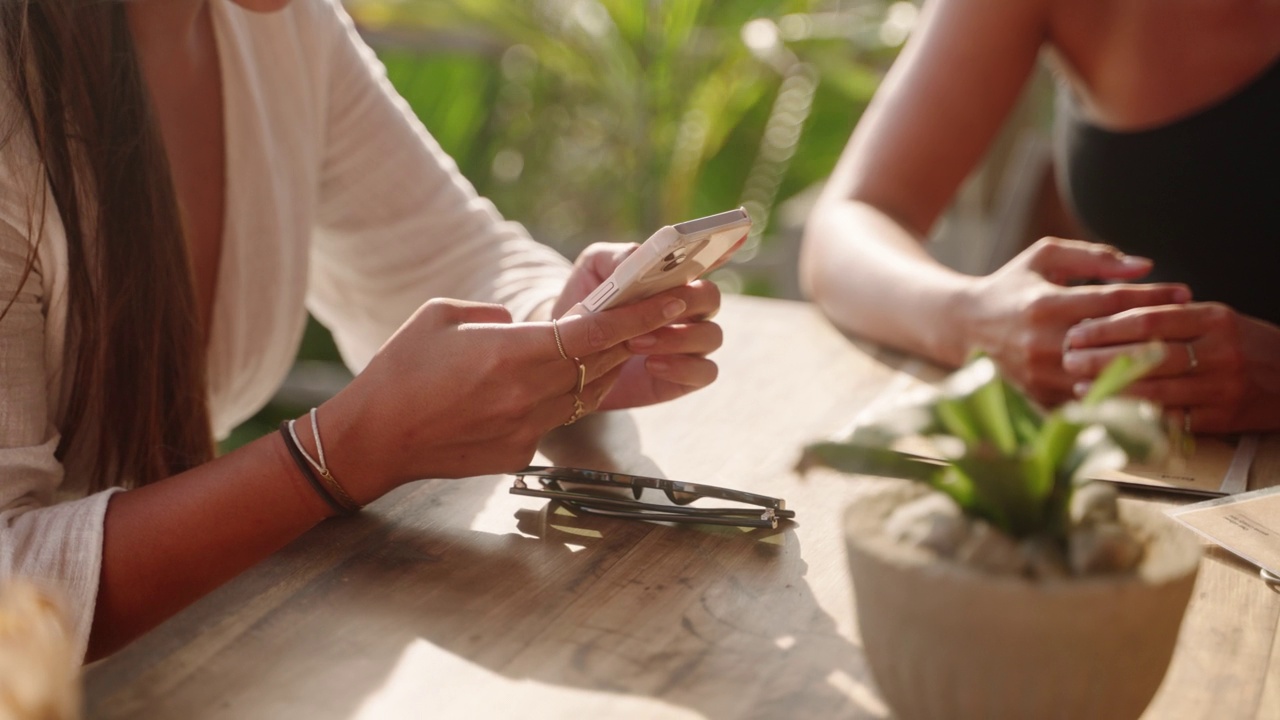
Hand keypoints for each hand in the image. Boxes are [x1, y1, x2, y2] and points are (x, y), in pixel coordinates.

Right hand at [319, 292, 691, 499]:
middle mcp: (529, 393)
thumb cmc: (400, 371)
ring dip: (600, 370)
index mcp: (512, 352)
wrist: (375, 440)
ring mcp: (528, 428)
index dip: (641, 315)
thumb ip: (493, 312)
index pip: (596, 332)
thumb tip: (521, 319)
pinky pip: (557, 419)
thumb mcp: (442, 316)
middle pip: (601, 363)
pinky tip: (544, 388)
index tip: (675, 300)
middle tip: (654, 318)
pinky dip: (561, 400)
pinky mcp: (520, 453)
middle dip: (631, 339)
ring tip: (607, 348)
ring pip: (586, 394)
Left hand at [552, 243, 723, 409]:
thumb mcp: (593, 272)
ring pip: (712, 335)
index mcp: (674, 278)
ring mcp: (692, 343)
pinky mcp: (687, 376)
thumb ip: (618, 257)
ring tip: (635, 342)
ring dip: (677, 338)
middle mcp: (690, 308)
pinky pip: (705, 372)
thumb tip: (640, 254)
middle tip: (658, 309)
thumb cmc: (587, 305)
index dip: (725, 247)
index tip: (735, 236)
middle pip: (710, 297)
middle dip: (687, 301)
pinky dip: (682, 368)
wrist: (570, 354)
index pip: (708, 258)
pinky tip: (651, 364)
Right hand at [961, 238, 1190, 405]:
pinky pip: (1088, 397)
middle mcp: (1041, 342)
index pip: (1110, 301)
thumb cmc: (1013, 285)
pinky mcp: (1038, 396)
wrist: (965, 326)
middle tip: (1191, 325)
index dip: (1151, 295)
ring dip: (1143, 366)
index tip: (1183, 291)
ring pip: (1104, 374)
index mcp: (1044, 304)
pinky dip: (1118, 391)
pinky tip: (1146, 383)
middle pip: (1113, 342)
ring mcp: (1040, 374)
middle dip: (1156, 331)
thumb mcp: (1046, 256)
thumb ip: (1095, 257)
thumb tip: (1145, 266)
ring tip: (1177, 356)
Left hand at [1062, 302, 1279, 433]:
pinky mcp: (1221, 418)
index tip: (1076, 332)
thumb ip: (1171, 316)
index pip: (1149, 320)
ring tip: (1079, 386)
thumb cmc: (1244, 345)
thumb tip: (1111, 315)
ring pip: (1157, 390)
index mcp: (1213, 320)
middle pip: (1149, 354)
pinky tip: (1110, 412)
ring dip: (1113, 389)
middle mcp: (1218, 351)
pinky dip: (1137, 416)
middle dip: (1101, 358)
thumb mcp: (1215, 319)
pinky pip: (1172, 419)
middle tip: (1067, 359)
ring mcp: (1221, 388)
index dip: (1107, 327)